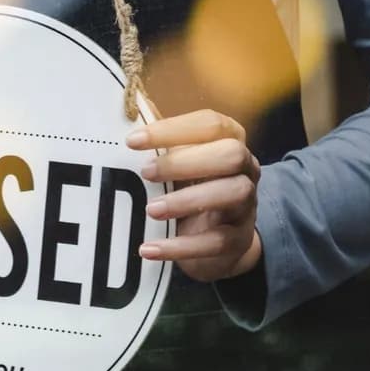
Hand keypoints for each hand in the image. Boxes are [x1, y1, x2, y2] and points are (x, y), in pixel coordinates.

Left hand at [127, 109, 262, 282]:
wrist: (218, 243)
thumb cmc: (190, 190)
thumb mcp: (177, 167)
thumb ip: (159, 146)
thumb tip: (123, 121)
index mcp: (229, 142)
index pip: (211, 125)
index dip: (173, 129)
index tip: (132, 141)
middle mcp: (245, 170)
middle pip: (231, 154)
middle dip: (185, 161)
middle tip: (145, 173)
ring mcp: (246, 205)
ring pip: (233, 193)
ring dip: (187, 200)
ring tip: (151, 210)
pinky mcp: (239, 240)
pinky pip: (216, 242)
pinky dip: (180, 247)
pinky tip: (148, 249)